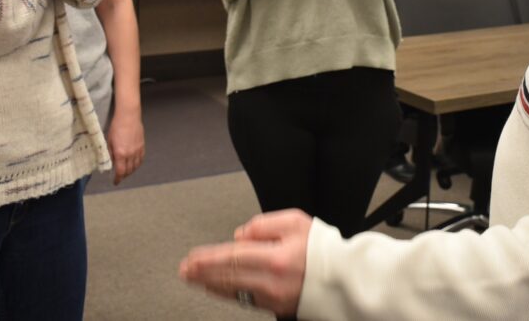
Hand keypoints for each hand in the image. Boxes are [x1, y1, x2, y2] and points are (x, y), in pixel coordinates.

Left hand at [106, 110, 144, 184]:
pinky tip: (134, 164)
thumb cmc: (116, 127)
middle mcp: (131, 154)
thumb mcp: (108, 141)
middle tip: (119, 176)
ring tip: (126, 171)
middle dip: (123, 175)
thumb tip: (109, 163)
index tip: (115, 182)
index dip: (118, 179)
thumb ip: (109, 154)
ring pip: (136, 166)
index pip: (120, 172)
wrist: (129, 116)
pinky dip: (137, 164)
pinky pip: (141, 159)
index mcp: (121, 154)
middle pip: (129, 171)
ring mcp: (138, 150)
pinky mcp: (142, 146)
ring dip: (131, 171)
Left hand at [179, 209, 311, 316]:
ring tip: (193, 278)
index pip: (232, 257)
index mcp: (276, 258)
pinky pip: (244, 300)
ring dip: (209, 284)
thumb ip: (263, 225)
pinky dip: (227, 293)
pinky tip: (217, 288)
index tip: (192, 258)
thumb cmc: (322, 249)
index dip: (208, 259)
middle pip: (227, 277)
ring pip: (233, 291)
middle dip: (202, 273)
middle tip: (184, 270)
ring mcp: (273, 297)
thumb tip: (239, 235)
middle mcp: (272, 281)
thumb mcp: (295, 221)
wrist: (344, 277)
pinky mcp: (276, 307)